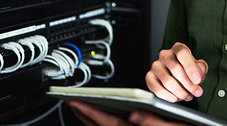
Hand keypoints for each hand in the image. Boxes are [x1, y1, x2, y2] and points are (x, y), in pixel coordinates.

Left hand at [68, 100, 186, 125]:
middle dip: (86, 116)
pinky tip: (102, 118)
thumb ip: (154, 123)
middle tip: (72, 102)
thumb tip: (133, 115)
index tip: (77, 103)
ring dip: (93, 121)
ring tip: (83, 108)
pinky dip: (104, 125)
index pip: (111, 125)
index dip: (91, 113)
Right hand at [145, 42, 207, 102]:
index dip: (190, 67)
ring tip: (188, 96)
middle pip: (175, 68)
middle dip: (188, 84)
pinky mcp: (149, 77)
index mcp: (177, 48)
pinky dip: (168, 96)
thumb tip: (197, 75)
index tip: (197, 80)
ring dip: (180, 92)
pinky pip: (157, 89)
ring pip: (167, 81)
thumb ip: (200, 69)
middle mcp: (165, 55)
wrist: (179, 76)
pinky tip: (176, 98)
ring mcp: (155, 65)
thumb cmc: (189, 70)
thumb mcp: (199, 67)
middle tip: (197, 92)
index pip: (182, 53)